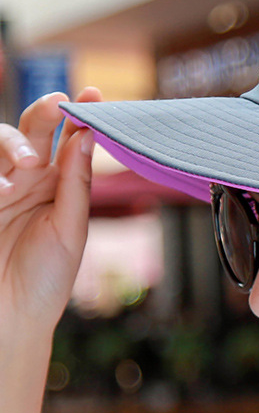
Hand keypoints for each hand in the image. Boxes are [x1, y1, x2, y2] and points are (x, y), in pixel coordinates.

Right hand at [0, 88, 101, 332]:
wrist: (10, 317)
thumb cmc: (46, 278)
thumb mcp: (69, 229)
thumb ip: (76, 184)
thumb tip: (87, 136)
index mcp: (58, 187)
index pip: (70, 143)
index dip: (80, 117)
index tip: (95, 94)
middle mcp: (28, 181)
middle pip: (32, 132)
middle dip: (44, 112)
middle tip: (57, 104)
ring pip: (1, 144)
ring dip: (14, 143)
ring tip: (29, 163)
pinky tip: (3, 191)